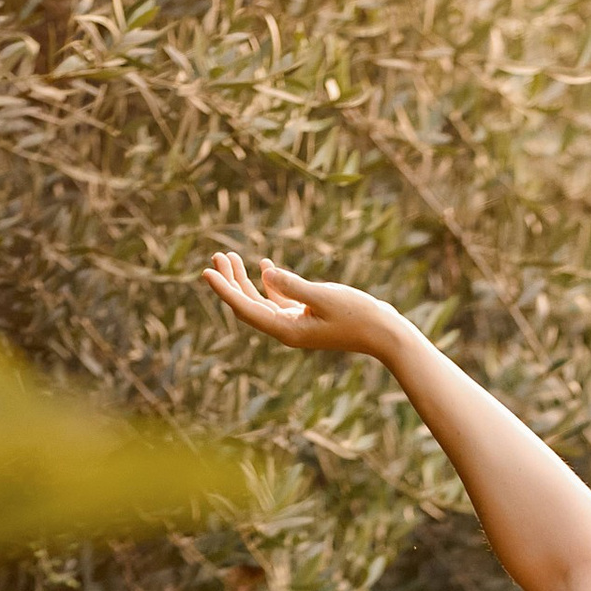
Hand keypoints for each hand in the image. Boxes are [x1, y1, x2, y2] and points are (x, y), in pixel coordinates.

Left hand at [202, 250, 400, 358]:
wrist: (385, 333)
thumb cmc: (359, 316)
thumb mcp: (325, 297)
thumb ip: (294, 285)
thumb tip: (266, 272)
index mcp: (288, 330)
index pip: (246, 309)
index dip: (224, 290)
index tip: (206, 272)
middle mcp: (287, 330)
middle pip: (248, 305)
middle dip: (231, 281)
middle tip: (216, 256)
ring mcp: (296, 324)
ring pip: (261, 301)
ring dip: (245, 280)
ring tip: (231, 256)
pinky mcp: (307, 317)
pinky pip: (280, 300)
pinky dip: (269, 283)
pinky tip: (263, 265)